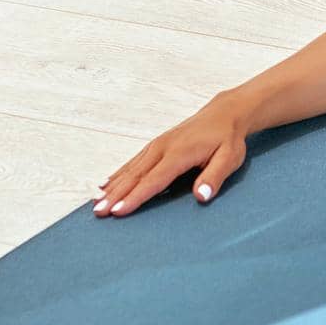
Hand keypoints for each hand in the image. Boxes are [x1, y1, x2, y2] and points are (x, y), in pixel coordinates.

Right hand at [93, 93, 251, 217]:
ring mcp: (157, 145)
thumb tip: (201, 196)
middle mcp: (163, 148)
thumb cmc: (228, 139)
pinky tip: (107, 183)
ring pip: (130, 168)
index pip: (154, 181)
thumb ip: (214, 177)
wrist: (225, 113)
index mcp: (179, 153)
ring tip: (95, 202)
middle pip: (135, 175)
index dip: (135, 197)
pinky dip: (118, 173)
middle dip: (115, 195)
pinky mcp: (156, 145)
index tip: (118, 211)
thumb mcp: (229, 158)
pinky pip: (133, 161)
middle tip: (98, 212)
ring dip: (112, 186)